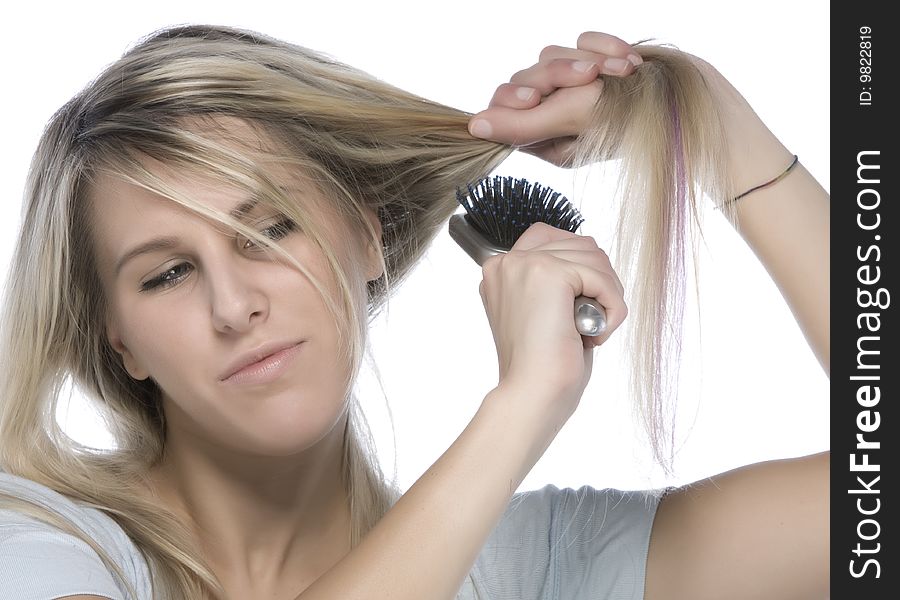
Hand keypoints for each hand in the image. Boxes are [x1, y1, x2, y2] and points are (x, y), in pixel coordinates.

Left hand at [468, 32, 642, 166]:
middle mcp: (558, 115)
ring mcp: (579, 90)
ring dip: (590, 59)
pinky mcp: (599, 66)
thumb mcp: (571, 122)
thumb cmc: (633, 119)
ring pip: (554, 54)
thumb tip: (475, 126)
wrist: (693, 102)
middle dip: (560, 73)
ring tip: (624, 73)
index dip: (515, 95)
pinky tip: (631, 64)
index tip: (535, 96)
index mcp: (546, 139)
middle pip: (530, 75)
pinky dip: (606, 46)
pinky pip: (584, 41)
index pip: (506, 108)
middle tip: (591, 80)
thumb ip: (521, 124)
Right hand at [479, 222, 626, 420]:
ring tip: (594, 330)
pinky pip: (602, 277)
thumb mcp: (541, 314)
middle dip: (598, 280)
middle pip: (578, 244)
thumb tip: (591, 262)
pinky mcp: (549, 273)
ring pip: (594, 257)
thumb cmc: (538, 368)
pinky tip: (597, 333)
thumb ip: (553, 283)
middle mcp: (506, 263)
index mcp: (500, 272)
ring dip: (608, 295)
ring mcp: (525, 264)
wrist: (531, 394)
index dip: (577, 266)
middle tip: (594, 320)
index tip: (581, 302)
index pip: (548, 238)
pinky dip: (613, 306)